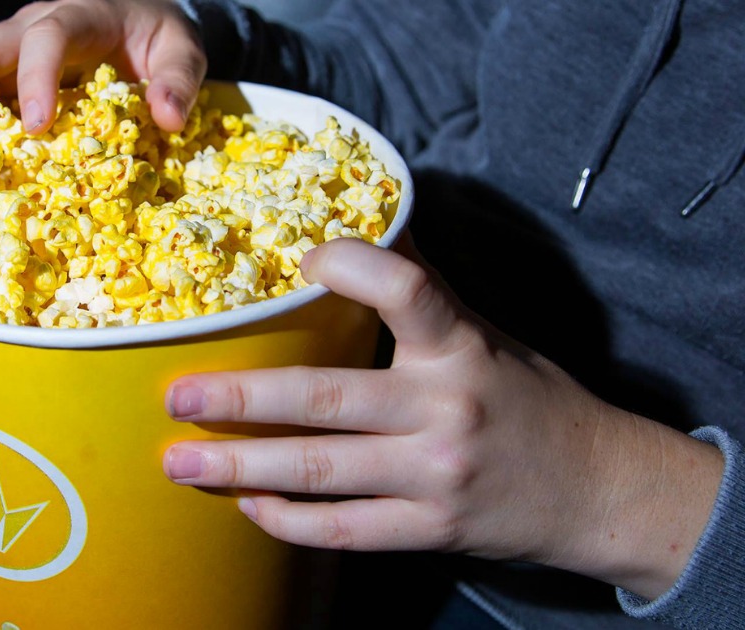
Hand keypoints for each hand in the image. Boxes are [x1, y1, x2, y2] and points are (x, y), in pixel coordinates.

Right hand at [0, 0, 206, 160]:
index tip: (36, 127)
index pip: (46, 37)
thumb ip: (178, 79)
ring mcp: (7, 46)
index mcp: (79, 15)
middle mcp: (31, 24)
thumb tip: (168, 118)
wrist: (139, 16)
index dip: (34, 78)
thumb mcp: (182, 50)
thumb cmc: (157, 38)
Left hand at [162, 235, 723, 599]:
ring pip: (321, 472)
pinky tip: (247, 506)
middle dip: (241, 400)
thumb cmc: (528, 399)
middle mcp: (446, 409)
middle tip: (176, 397)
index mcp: (462, 347)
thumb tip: (369, 227)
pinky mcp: (430, 531)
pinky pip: (344, 530)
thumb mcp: (486, 334)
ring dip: (240, 468)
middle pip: (327, 400)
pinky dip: (289, 520)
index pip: (409, 291)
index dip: (352, 267)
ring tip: (180, 463)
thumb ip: (425, 295)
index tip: (301, 257)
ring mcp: (435, 476)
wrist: (597, 488)